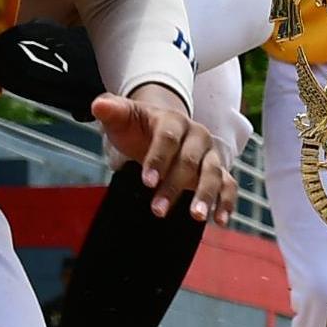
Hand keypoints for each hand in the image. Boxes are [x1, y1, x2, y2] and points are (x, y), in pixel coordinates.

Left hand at [95, 83, 235, 220]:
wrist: (158, 129)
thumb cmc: (138, 127)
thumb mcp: (123, 118)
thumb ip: (112, 111)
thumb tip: (98, 106)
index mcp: (174, 120)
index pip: (168, 138)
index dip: (158, 159)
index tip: (147, 182)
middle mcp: (197, 135)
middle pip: (190, 160)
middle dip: (174, 185)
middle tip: (157, 211)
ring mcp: (210, 154)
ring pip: (213, 173)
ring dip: (205, 195)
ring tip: (196, 217)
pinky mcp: (218, 171)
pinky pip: (228, 186)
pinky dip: (226, 202)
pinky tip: (219, 221)